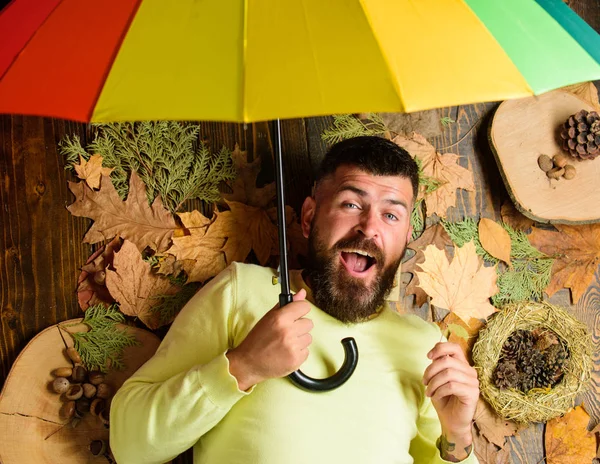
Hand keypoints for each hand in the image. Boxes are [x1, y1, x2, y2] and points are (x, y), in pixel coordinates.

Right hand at [226, 289, 312, 390]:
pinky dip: (298, 352)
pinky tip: (286, 352)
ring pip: (308, 337)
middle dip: (299, 327)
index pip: (304, 307)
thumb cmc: (257, 339)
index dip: (300, 310)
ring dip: (299, 340)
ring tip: (285, 343)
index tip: (296, 314)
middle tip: (286, 332)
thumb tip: (302, 292)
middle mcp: (288, 331)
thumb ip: (287, 304)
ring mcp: (293, 347)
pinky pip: (306, 351)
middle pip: (308, 323)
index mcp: (280, 318)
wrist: (248, 363)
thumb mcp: (269, 317)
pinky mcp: (296, 360)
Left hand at [422, 342, 478, 459]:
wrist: (451, 421)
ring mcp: (473, 382)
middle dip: (431, 370)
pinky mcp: (473, 393)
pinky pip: (451, 386)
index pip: (454, 347)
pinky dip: (439, 391)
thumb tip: (433, 355)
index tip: (428, 357)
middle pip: (447, 360)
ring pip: (448, 373)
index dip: (439, 348)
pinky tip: (436, 396)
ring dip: (433, 383)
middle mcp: (470, 371)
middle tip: (424, 382)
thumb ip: (438, 365)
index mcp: (462, 365)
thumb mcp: (437, 379)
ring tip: (429, 392)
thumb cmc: (444, 399)